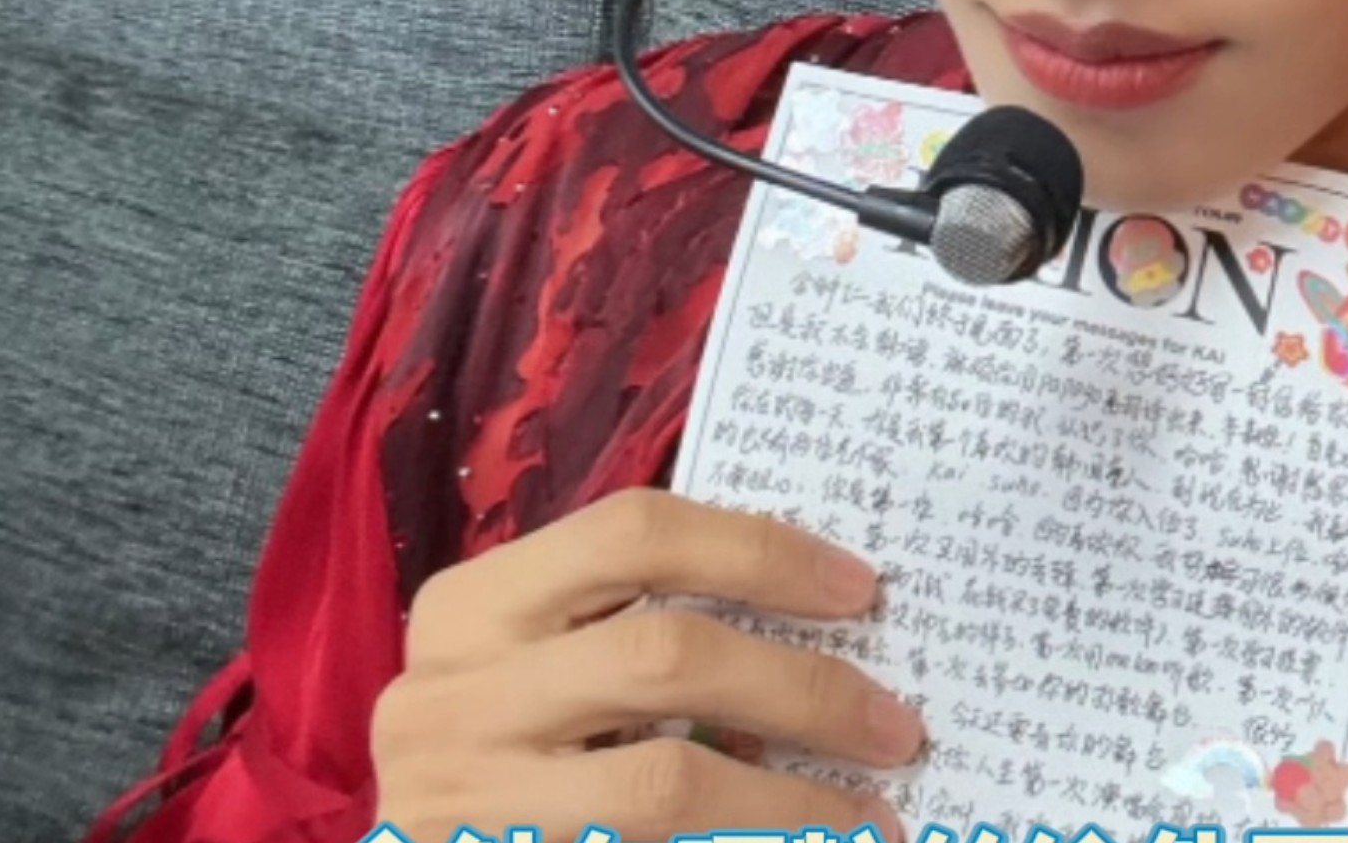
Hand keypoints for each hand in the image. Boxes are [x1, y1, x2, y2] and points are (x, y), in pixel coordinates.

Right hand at [372, 490, 919, 838]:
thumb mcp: (538, 667)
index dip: (761, 551)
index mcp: (473, 606)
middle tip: (895, 728)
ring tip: (869, 817)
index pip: (635, 532)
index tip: (860, 590)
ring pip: (664, 784)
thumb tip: (825, 618)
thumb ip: (636, 630)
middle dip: (801, 688)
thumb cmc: (501, 752)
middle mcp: (452, 697)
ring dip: (791, 801)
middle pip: (663, 654)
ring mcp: (461, 802)